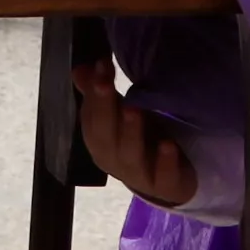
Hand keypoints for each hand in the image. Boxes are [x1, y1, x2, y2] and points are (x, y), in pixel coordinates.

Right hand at [72, 58, 195, 207]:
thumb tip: (81, 68)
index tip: (101, 64)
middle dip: (104, 108)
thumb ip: (99, 92)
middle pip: (104, 135)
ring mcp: (138, 175)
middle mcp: (113, 159)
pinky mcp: (165, 185)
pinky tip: (168, 145)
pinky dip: (165, 162)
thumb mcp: (118, 116)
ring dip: (130, 133)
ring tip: (134, 109)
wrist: (164, 183)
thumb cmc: (137, 140)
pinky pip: (163, 176)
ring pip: (130, 156)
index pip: (90, 116)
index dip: (94, 92)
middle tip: (105, 83)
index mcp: (98, 141)